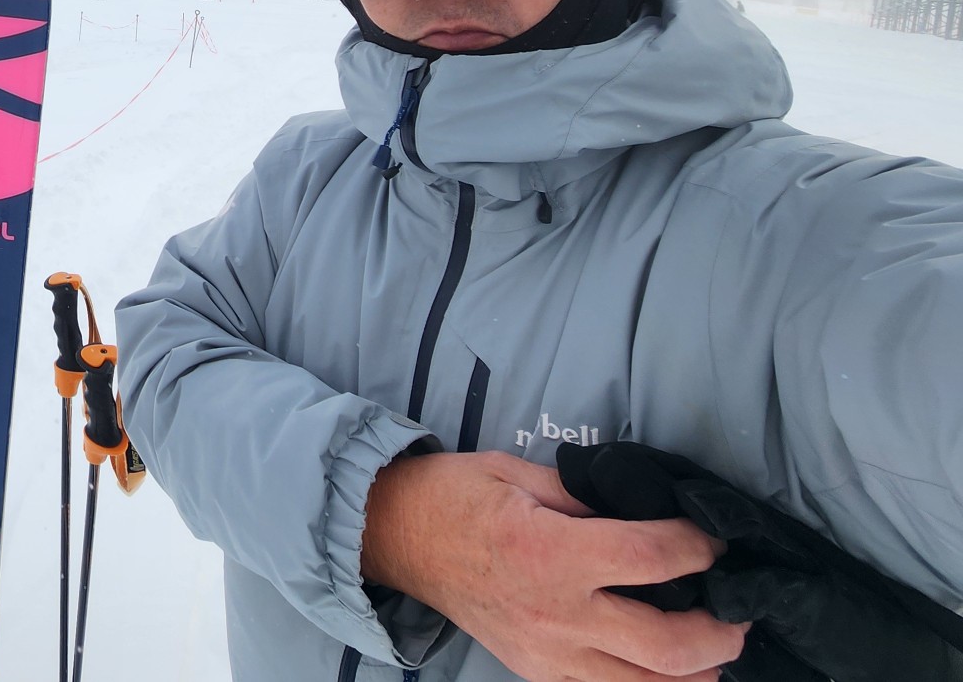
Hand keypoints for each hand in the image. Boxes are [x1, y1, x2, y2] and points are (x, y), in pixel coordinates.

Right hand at [362, 451, 748, 680]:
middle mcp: (555, 614)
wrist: (394, 537)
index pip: (653, 558)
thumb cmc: (455, 494)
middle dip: (722, 632)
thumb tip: (647, 510)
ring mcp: (547, 654)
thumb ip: (586, 495)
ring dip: (696, 673)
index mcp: (550, 551)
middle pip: (668, 646)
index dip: (699, 547)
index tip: (715, 539)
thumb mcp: (519, 472)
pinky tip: (664, 666)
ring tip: (715, 647)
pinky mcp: (536, 673)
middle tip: (739, 611)